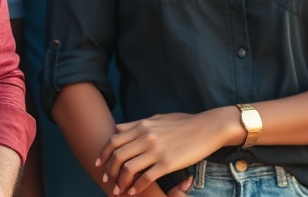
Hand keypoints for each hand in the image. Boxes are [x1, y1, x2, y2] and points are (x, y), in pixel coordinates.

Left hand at [95, 109, 241, 195]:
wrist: (208, 127)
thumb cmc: (184, 123)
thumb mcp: (158, 118)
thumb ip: (137, 124)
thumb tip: (117, 128)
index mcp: (143, 125)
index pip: (114, 140)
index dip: (103, 153)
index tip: (99, 164)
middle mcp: (147, 136)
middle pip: (118, 155)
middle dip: (109, 170)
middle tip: (107, 180)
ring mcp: (157, 150)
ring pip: (129, 169)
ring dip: (121, 182)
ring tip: (118, 190)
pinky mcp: (168, 163)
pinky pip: (146, 178)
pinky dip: (136, 187)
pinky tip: (134, 192)